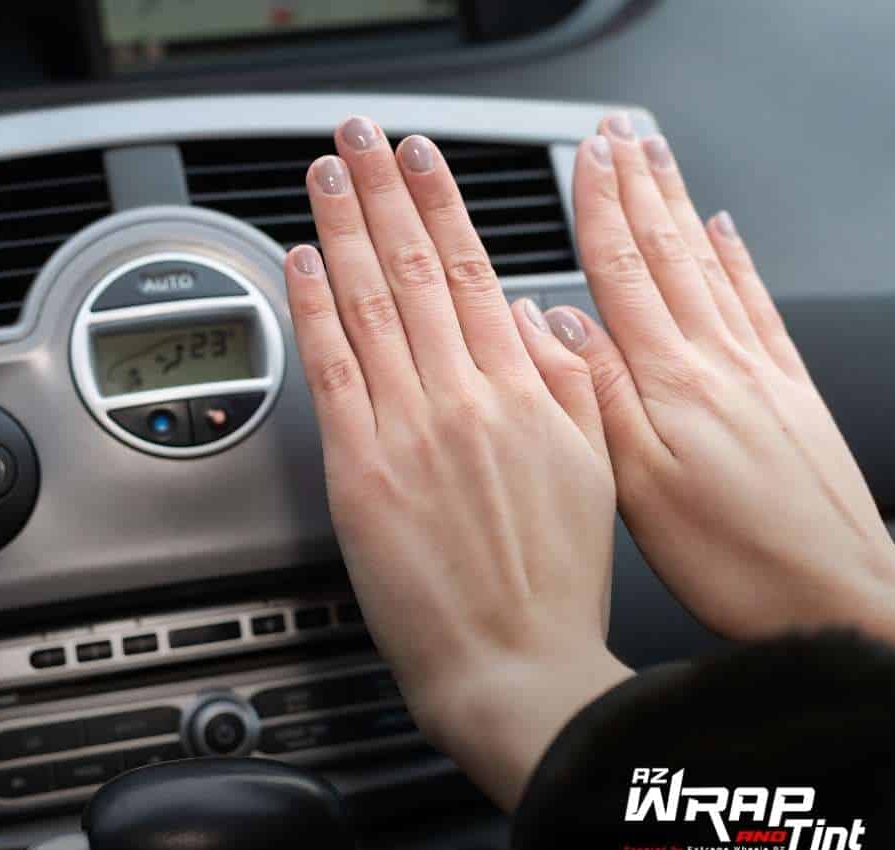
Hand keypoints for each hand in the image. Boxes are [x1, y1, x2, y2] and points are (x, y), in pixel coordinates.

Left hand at [284, 116, 630, 809]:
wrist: (514, 667)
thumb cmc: (553, 584)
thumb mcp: (594, 470)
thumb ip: (567, 385)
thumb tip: (528, 320)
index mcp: (525, 393)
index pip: (474, 273)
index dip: (443, 206)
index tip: (423, 160)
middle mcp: (464, 398)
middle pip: (414, 271)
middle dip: (385, 192)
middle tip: (361, 138)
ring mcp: (408, 431)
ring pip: (369, 306)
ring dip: (343, 229)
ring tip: (327, 175)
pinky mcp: (360, 474)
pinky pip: (332, 373)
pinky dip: (313, 311)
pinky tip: (301, 263)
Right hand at [543, 114, 894, 676]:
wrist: (836, 593)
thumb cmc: (733, 559)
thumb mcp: (639, 489)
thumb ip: (598, 397)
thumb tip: (559, 325)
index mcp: (672, 384)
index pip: (624, 273)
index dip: (600, 209)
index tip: (584, 157)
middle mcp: (719, 362)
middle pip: (668, 253)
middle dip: (638, 187)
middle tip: (617, 134)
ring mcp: (759, 371)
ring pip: (709, 266)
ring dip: (678, 206)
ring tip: (658, 159)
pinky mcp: (789, 390)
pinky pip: (758, 304)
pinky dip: (738, 258)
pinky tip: (726, 231)